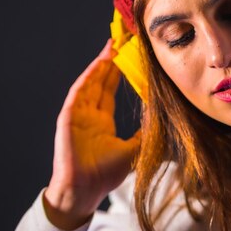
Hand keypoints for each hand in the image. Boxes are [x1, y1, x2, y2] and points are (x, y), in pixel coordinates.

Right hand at [44, 39, 139, 229]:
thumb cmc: (106, 175)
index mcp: (101, 121)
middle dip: (111, 60)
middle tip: (123, 39)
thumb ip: (145, 132)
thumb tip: (162, 116)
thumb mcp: (133, 150)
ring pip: (90, 82)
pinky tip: (100, 64)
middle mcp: (89, 114)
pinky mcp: (68, 117)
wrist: (84, 191)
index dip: (119, 72)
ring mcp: (77, 114)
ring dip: (101, 63)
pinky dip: (89, 77)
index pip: (110, 89)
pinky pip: (79, 92)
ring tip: (113, 44)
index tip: (130, 55)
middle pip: (100, 80)